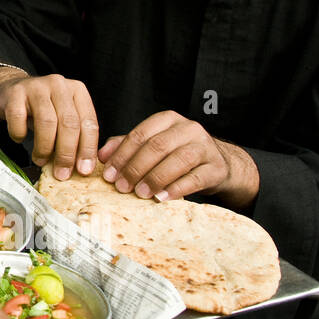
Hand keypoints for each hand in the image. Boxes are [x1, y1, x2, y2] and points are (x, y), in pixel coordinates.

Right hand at [0, 71, 100, 178]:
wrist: (10, 89)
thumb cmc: (40, 109)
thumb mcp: (62, 117)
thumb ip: (74, 136)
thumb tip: (80, 166)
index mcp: (77, 91)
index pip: (88, 122)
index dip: (87, 149)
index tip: (83, 170)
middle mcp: (59, 85)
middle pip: (69, 123)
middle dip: (66, 153)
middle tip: (61, 172)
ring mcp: (37, 87)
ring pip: (47, 123)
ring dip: (44, 148)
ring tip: (40, 160)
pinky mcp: (15, 93)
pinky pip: (19, 119)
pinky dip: (20, 134)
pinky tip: (20, 138)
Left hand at [98, 110, 258, 206]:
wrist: (218, 165)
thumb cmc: (177, 154)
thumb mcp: (152, 145)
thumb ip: (126, 146)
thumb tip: (100, 156)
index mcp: (168, 120)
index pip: (140, 134)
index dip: (122, 155)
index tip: (109, 174)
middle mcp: (188, 129)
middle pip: (157, 146)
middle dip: (136, 168)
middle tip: (122, 187)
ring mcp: (205, 147)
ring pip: (178, 160)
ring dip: (155, 178)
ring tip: (139, 193)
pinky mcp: (216, 168)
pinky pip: (195, 178)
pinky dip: (176, 189)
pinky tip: (161, 198)